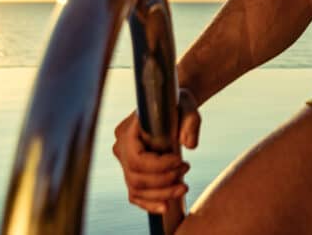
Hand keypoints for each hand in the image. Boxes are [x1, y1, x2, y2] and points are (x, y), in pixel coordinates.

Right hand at [112, 90, 201, 213]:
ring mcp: (124, 161)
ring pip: (136, 189)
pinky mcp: (132, 171)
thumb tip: (190, 145)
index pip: (136, 158)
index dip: (158, 166)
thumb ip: (190, 122)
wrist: (174, 107)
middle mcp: (120, 147)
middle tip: (186, 169)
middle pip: (135, 177)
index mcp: (128, 130)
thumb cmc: (179, 105)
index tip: (180, 159)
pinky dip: (150, 202)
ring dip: (161, 194)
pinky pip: (136, 194)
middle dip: (163, 180)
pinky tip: (166, 207)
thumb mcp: (188, 107)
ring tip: (184, 187)